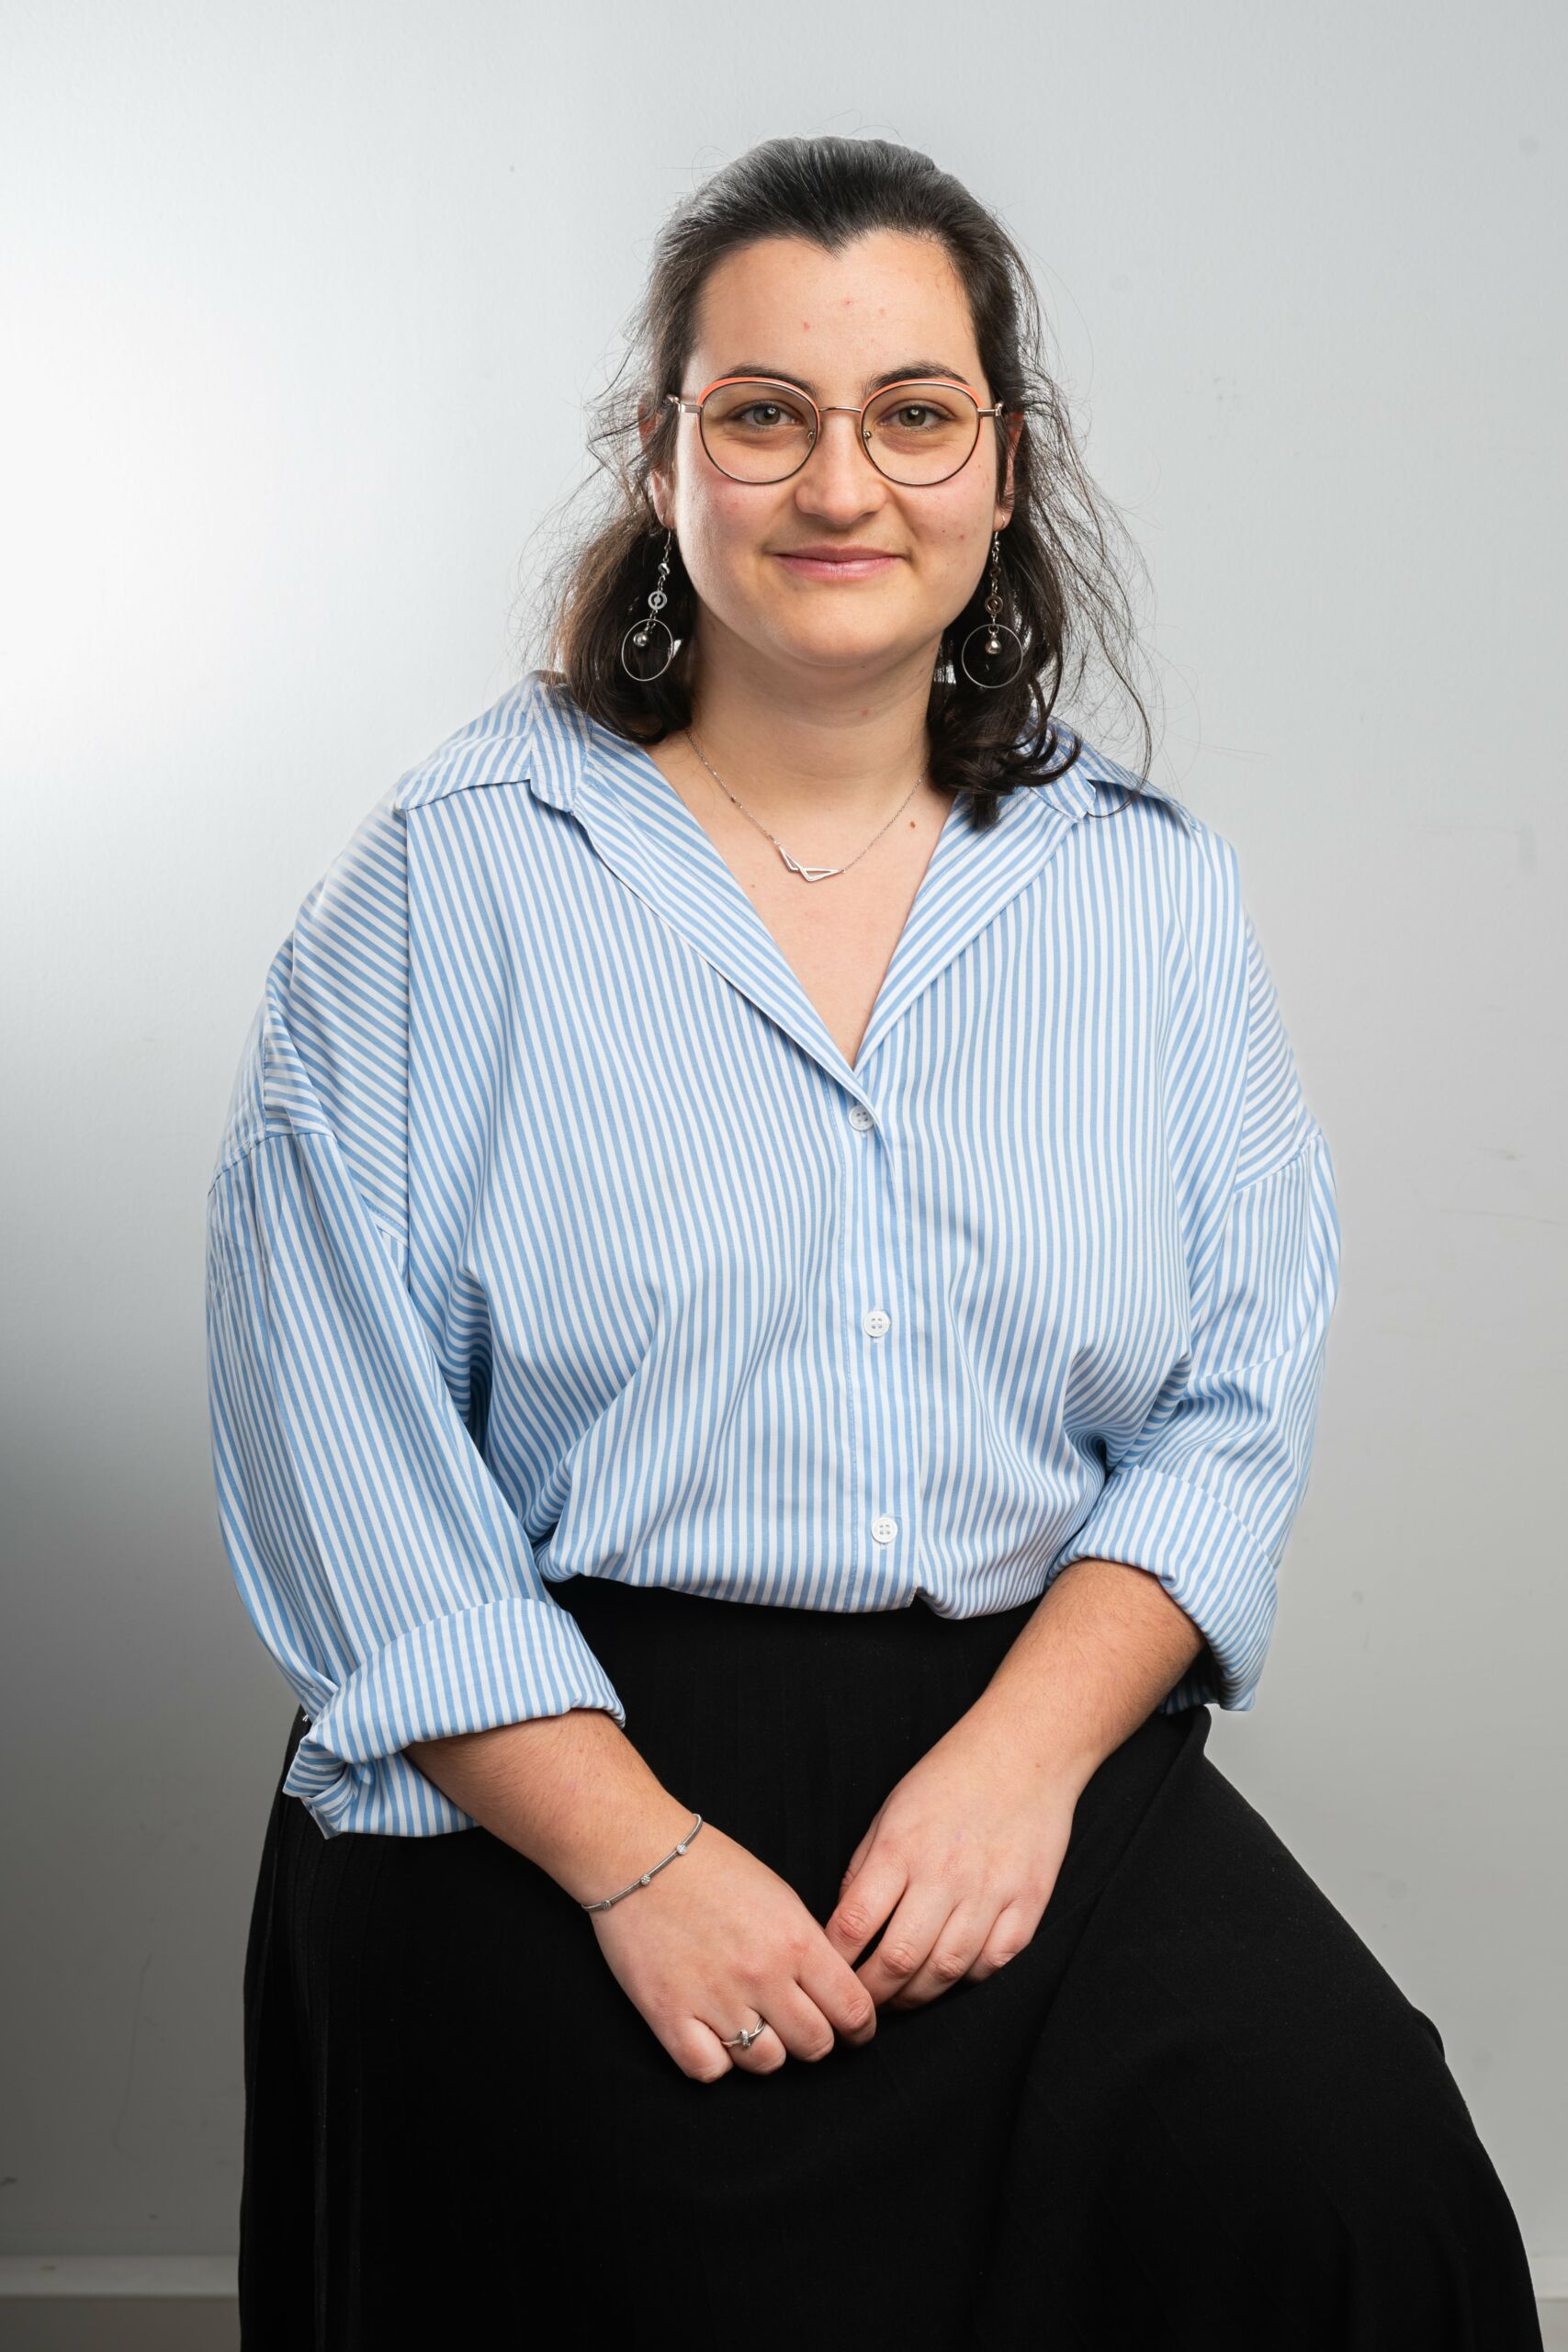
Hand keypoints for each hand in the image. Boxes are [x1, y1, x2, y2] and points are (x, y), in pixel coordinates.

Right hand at [589, 1813, 878, 2081]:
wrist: (639, 1853)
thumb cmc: (711, 1867)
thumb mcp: (779, 1895)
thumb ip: (808, 1946)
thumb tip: (830, 1992)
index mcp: (795, 1939)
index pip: (853, 2009)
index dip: (860, 2029)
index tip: (853, 2031)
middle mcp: (762, 1975)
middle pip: (815, 2045)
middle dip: (815, 2041)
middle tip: (799, 2027)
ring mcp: (715, 1999)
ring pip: (766, 2063)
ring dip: (764, 2050)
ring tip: (751, 2024)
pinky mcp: (669, 2015)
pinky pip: (710, 2071)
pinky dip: (715, 2060)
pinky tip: (712, 2033)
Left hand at [823, 1703, 1083, 2010]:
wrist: (1024, 1751)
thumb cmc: (949, 1778)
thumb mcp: (891, 1811)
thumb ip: (866, 1868)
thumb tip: (845, 1927)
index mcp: (900, 1847)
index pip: (854, 1925)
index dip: (835, 1961)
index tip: (827, 1974)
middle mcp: (944, 1873)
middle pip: (898, 1961)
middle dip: (871, 1995)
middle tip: (859, 2006)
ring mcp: (990, 1891)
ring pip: (945, 1971)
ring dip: (915, 1996)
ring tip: (899, 1998)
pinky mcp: (1027, 1902)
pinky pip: (993, 1962)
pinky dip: (967, 1978)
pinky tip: (949, 1974)